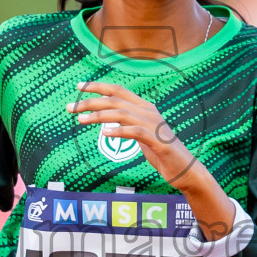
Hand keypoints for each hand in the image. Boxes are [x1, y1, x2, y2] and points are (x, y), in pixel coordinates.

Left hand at [67, 81, 196, 185]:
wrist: (186, 170)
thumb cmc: (161, 153)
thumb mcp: (141, 134)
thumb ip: (127, 123)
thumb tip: (106, 119)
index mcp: (144, 107)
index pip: (118, 90)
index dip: (97, 86)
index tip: (78, 86)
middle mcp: (149, 112)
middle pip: (115, 99)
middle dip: (90, 101)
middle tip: (70, 107)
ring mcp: (154, 125)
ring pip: (121, 113)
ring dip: (98, 115)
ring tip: (80, 120)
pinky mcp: (158, 141)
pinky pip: (136, 132)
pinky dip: (119, 131)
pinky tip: (105, 133)